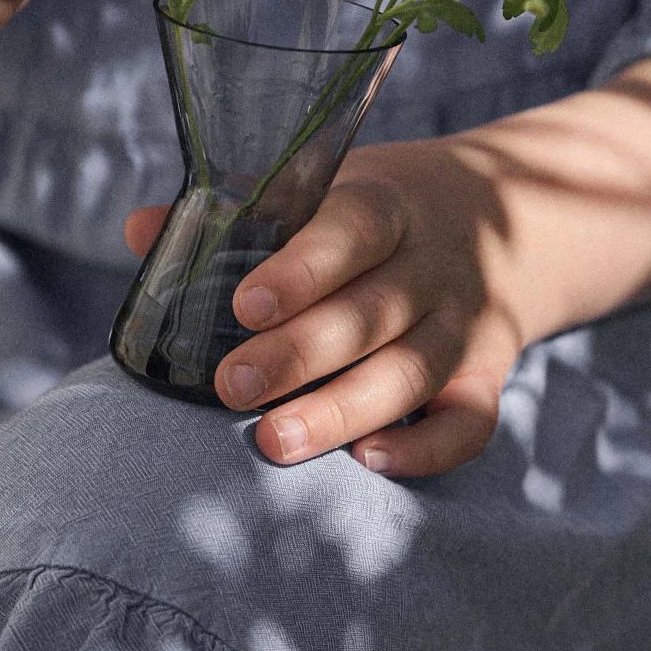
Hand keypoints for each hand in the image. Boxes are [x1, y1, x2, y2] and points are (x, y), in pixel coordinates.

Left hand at [126, 136, 526, 477]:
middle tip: (233, 387)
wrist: (511, 218)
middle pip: (374, 312)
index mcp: (387, 206)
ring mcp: (465, 322)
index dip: (304, 268)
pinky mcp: (486, 373)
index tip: (246, 303)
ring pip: (413, 371)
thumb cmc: (378, 214)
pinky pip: (471, 420)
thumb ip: (239, 214)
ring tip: (276, 442)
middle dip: (302, 354)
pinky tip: (369, 462)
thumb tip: (139, 230)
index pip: (354, 230)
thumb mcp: (325, 188)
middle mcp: (433, 265)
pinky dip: (428, 448)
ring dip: (345, 410)